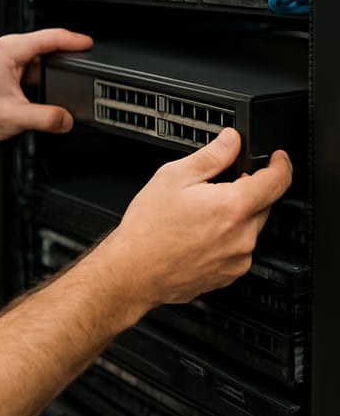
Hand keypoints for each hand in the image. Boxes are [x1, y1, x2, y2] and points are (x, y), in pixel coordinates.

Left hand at [0, 29, 93, 142]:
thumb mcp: (14, 118)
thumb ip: (45, 119)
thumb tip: (67, 119)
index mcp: (9, 50)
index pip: (50, 37)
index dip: (74, 40)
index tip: (91, 44)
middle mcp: (9, 48)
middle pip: (50, 42)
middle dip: (69, 52)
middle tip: (90, 62)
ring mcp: (11, 56)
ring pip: (45, 54)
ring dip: (59, 64)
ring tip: (77, 74)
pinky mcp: (14, 66)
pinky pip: (39, 63)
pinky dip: (51, 72)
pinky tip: (58, 83)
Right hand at [97, 127, 292, 311]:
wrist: (133, 271)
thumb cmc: (148, 228)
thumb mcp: (173, 176)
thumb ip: (210, 156)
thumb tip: (232, 140)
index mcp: (232, 206)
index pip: (277, 181)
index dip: (281, 164)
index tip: (278, 158)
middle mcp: (242, 236)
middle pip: (263, 204)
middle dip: (247, 191)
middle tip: (213, 188)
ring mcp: (238, 259)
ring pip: (250, 227)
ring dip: (235, 216)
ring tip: (198, 216)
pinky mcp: (229, 275)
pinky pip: (239, 249)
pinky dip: (227, 238)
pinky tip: (198, 235)